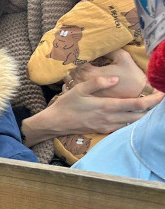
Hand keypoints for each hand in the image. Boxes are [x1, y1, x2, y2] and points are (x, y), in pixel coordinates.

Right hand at [31, 77, 162, 140]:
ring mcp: (108, 126)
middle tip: (159, 99)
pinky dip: (134, 122)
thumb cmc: (66, 104)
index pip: (136, 104)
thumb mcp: (78, 89)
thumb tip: (116, 79)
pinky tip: (135, 116)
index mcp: (106, 106)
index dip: (152, 100)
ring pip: (134, 123)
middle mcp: (110, 118)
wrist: (55, 123)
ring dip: (145, 116)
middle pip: (140, 116)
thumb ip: (97, 82)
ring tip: (151, 107)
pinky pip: (124, 128)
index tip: (162, 93)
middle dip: (153, 109)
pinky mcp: (104, 130)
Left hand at [68, 50, 147, 98]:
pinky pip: (73, 89)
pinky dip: (72, 82)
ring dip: (71, 73)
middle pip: (70, 71)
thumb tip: (98, 42)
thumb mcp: (123, 57)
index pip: (74, 61)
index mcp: (89, 73)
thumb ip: (109, 49)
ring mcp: (84, 92)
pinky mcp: (87, 98)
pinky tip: (77, 77)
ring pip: (69, 80)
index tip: (76, 49)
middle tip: (72, 56)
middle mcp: (84, 84)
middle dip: (71, 63)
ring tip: (74, 66)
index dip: (75, 54)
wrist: (138, 96)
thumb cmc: (131, 76)